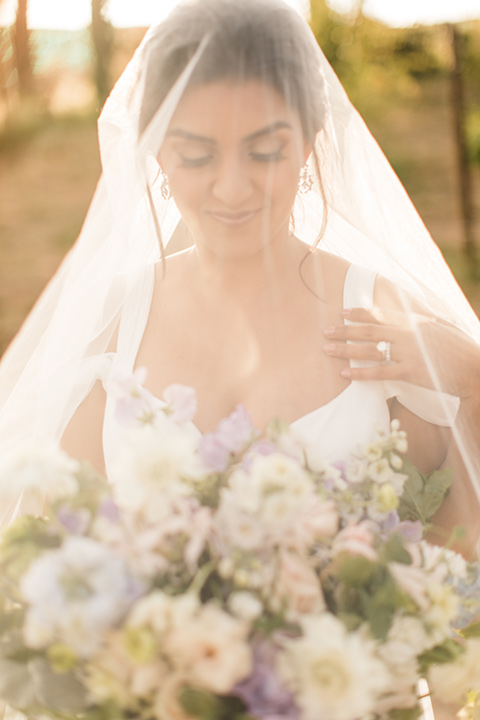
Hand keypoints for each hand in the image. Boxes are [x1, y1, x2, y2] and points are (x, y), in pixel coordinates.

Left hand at [323, 307, 479, 398]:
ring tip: (327, 349)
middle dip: (345, 330)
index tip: (343, 312)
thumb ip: (421, 321)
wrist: (474, 367)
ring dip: (345, 349)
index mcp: (413, 321)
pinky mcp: (411, 372)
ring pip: (369, 350)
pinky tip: (345, 374)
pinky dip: (361, 374)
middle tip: (325, 330)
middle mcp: (408, 334)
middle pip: (369, 330)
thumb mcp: (440, 327)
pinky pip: (380, 372)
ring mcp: (408, 353)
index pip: (380, 314)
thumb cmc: (459, 348)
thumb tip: (410, 315)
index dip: (359, 313)